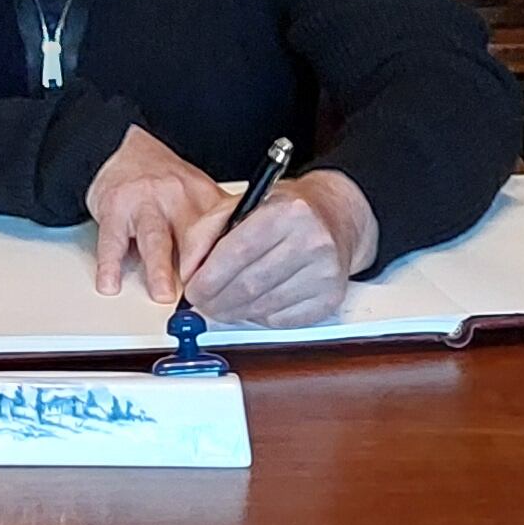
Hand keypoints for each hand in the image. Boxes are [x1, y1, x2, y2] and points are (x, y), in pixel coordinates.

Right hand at [85, 127, 229, 299]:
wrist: (123, 147)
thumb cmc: (164, 181)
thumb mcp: (199, 193)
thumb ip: (219, 224)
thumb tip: (245, 262)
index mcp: (203, 197)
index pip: (221, 230)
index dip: (228, 259)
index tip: (231, 285)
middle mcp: (176, 198)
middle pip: (192, 235)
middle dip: (198, 266)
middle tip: (202, 295)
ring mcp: (144, 203)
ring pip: (154, 238)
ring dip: (159, 268)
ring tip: (162, 294)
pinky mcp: (115, 210)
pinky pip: (112, 240)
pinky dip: (110, 264)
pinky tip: (111, 282)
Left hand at [181, 171, 376, 328]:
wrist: (335, 218)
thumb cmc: (286, 211)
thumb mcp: (243, 204)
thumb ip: (207, 231)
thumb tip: (188, 271)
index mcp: (288, 211)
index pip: (238, 251)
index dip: (209, 277)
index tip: (193, 289)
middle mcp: (312, 241)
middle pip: (249, 285)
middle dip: (216, 300)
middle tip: (203, 303)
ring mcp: (324, 272)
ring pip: (263, 307)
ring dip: (235, 312)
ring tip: (224, 304)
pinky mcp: (329, 298)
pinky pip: (282, 320)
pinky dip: (260, 317)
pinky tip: (256, 303)